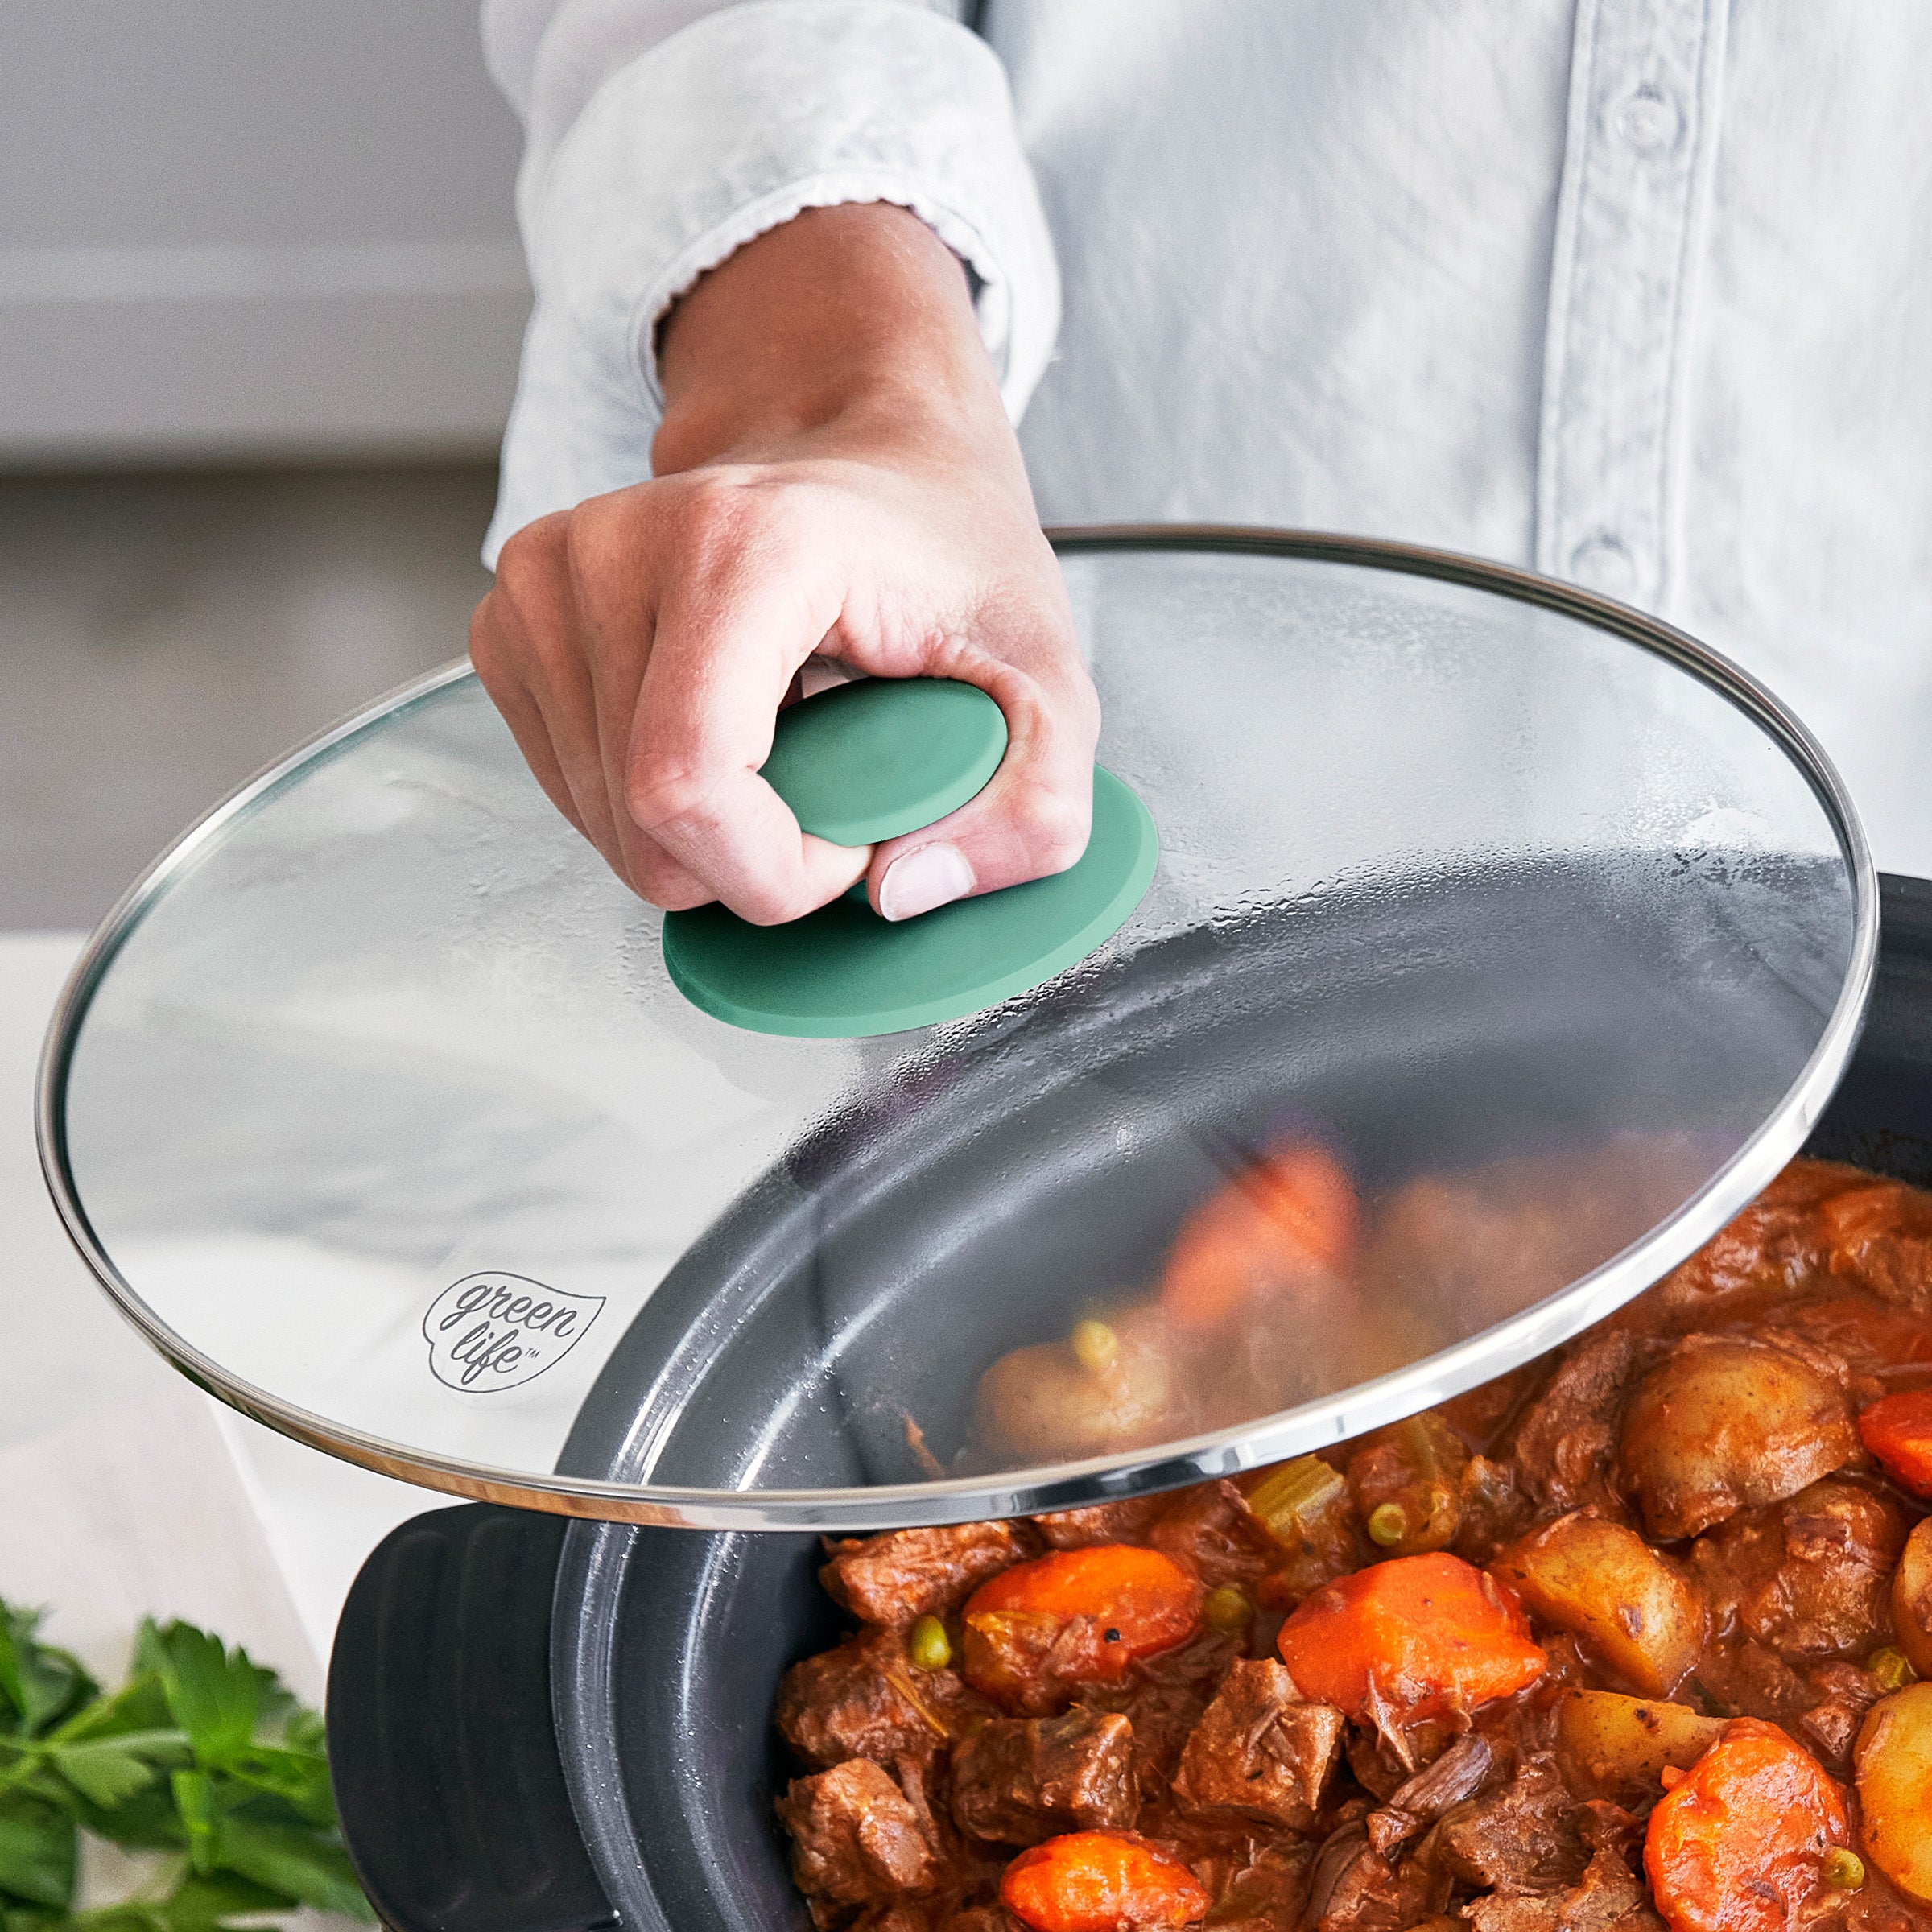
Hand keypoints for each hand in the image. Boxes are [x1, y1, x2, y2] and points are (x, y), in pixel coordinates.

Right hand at [471, 203, 1097, 924]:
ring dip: (706, 835)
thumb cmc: (941, 549)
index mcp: (744, 545)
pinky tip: (721, 731)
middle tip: (833, 794)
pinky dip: (653, 802)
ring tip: (781, 746)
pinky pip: (571, 791)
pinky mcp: (514, 619)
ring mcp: (548, 579)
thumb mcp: (1053, 679)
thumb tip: (902, 894)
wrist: (866, 455)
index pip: (688, 786)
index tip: (854, 844)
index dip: (772, 871)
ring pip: (603, 826)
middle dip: (749, 864)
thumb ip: (1033, 808)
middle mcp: (617, 547)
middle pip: (641, 828)